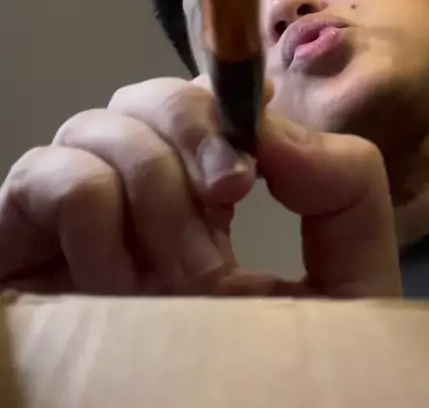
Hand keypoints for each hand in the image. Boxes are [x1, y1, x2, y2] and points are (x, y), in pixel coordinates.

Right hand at [0, 77, 401, 297]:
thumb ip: (346, 195)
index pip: (197, 104)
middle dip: (193, 134)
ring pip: (93, 125)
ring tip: (181, 278)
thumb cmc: (282, 379)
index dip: (223, 102)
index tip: (256, 132)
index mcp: (205, 201)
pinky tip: (114, 283)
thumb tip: (275, 118)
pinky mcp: (19, 244)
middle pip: (144, 98)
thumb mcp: (344, 288)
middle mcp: (136, 199)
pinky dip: (86, 208)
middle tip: (229, 202)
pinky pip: (42, 174)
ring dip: (149, 189)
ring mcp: (76, 221)